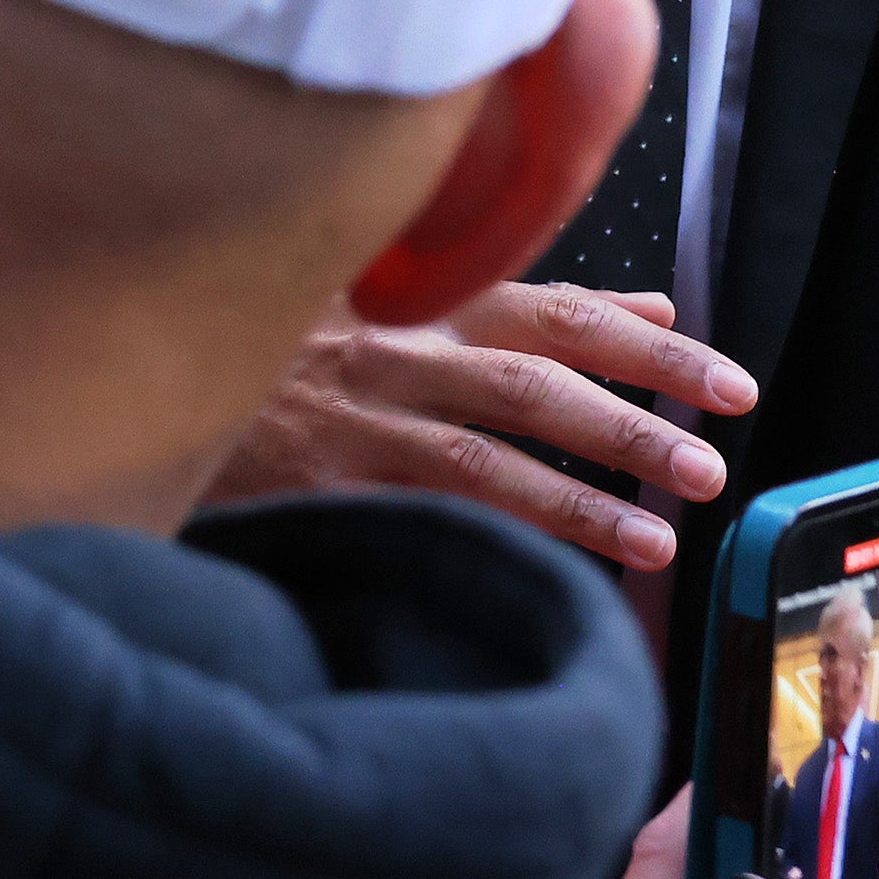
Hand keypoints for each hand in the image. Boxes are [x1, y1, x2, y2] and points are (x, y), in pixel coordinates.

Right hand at [201, 281, 756, 570]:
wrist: (157, 360)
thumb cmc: (290, 340)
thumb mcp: (397, 299)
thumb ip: (526, 308)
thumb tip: (651, 308)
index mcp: (420, 299)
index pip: (552, 310)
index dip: (644, 344)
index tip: (722, 377)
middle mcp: (394, 349)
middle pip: (533, 376)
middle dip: (631, 418)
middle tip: (711, 458)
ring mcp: (353, 418)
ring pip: (483, 454)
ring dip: (576, 497)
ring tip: (654, 538)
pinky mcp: (314, 482)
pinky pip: (417, 514)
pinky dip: (490, 542)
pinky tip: (551, 578)